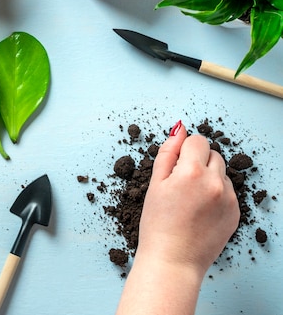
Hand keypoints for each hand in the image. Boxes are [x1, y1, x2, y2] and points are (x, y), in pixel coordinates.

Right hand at [116, 121, 239, 314]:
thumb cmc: (157, 225)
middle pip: (212, 154)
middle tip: (180, 184)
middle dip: (197, 162)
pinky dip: (216, 195)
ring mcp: (229, 198)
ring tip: (190, 200)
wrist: (173, 261)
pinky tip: (199, 211)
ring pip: (221, 173)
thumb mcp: (155, 184)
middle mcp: (215, 182)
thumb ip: (167, 153)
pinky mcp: (236, 213)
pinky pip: (228, 192)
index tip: (175, 166)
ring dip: (208, 178)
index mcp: (192, 172)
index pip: (197, 141)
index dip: (183, 150)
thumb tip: (178, 130)